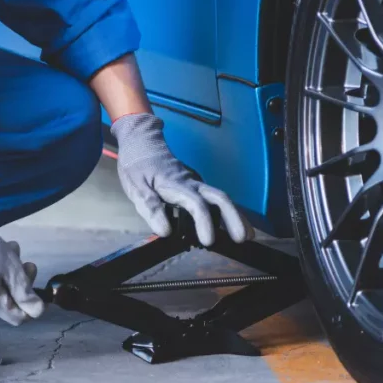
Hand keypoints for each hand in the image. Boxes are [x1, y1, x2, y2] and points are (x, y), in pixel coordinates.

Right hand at [0, 206, 44, 325]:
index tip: (40, 288)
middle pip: (9, 301)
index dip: (32, 306)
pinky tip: (1, 250)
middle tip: (28, 263)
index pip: (18, 318)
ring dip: (10, 271)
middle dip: (22, 282)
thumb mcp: (11, 268)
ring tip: (13, 249)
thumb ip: (25, 292)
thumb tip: (38, 312)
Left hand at [110, 113, 254, 245]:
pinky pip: (214, 199)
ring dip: (235, 216)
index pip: (196, 204)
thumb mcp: (136, 187)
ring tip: (246, 235)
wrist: (141, 141)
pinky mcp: (196, 185)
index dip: (205, 222)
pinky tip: (232, 225)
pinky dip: (227, 212)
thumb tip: (165, 231)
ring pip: (221, 198)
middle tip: (243, 238)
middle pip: (220, 199)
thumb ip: (151, 208)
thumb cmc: (137, 164)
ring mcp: (196, 183)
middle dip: (234, 218)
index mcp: (176, 185)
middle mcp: (191, 183)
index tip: (208, 240)